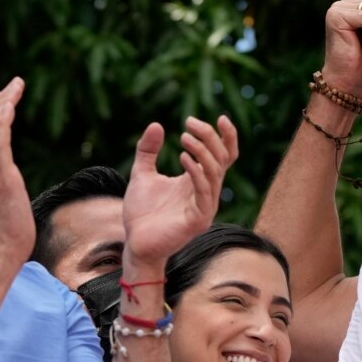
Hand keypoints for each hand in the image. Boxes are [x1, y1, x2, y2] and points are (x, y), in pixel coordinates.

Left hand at [122, 116, 237, 267]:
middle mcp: (206, 193)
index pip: (225, 156)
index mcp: (198, 181)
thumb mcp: (142, 174)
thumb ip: (148, 151)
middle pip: (222, 159)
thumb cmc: (141, 213)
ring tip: (184, 137)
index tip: (220, 117)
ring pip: (215, 173)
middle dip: (210, 137)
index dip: (227, 137)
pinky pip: (204, 192)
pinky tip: (182, 157)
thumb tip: (156, 125)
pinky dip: (197, 172)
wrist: (134, 244)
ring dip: (202, 152)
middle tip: (189, 123)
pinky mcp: (198, 221)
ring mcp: (205, 207)